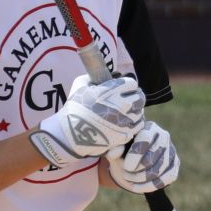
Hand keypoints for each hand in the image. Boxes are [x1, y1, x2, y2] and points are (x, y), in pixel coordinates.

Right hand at [28, 73, 144, 166]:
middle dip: (135, 96)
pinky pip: (138, 125)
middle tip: (128, 98)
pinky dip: (134, 122)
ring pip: (140, 111)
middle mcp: (121, 105)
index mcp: (111, 91)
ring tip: (126, 111)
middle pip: (140, 97)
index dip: (128, 85)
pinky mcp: (125, 134)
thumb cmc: (74, 108)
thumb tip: (102, 76)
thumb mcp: (80, 85)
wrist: (70, 134)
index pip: (132, 83)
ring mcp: (124, 121)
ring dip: (134, 110)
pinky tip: (126, 121)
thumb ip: (93, 77)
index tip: (123, 88)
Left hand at [107, 120, 179, 193]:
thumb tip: (114, 152)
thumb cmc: (123, 151)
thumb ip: (114, 148)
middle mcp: (163, 136)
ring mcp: (171, 150)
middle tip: (125, 174)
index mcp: (148, 127)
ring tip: (129, 179)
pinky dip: (149, 186)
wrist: (133, 161)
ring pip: (158, 170)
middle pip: (152, 158)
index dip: (136, 155)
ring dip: (141, 179)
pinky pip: (166, 178)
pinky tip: (137, 187)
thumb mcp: (116, 149)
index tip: (127, 167)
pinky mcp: (175, 164)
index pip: (146, 140)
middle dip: (137, 171)